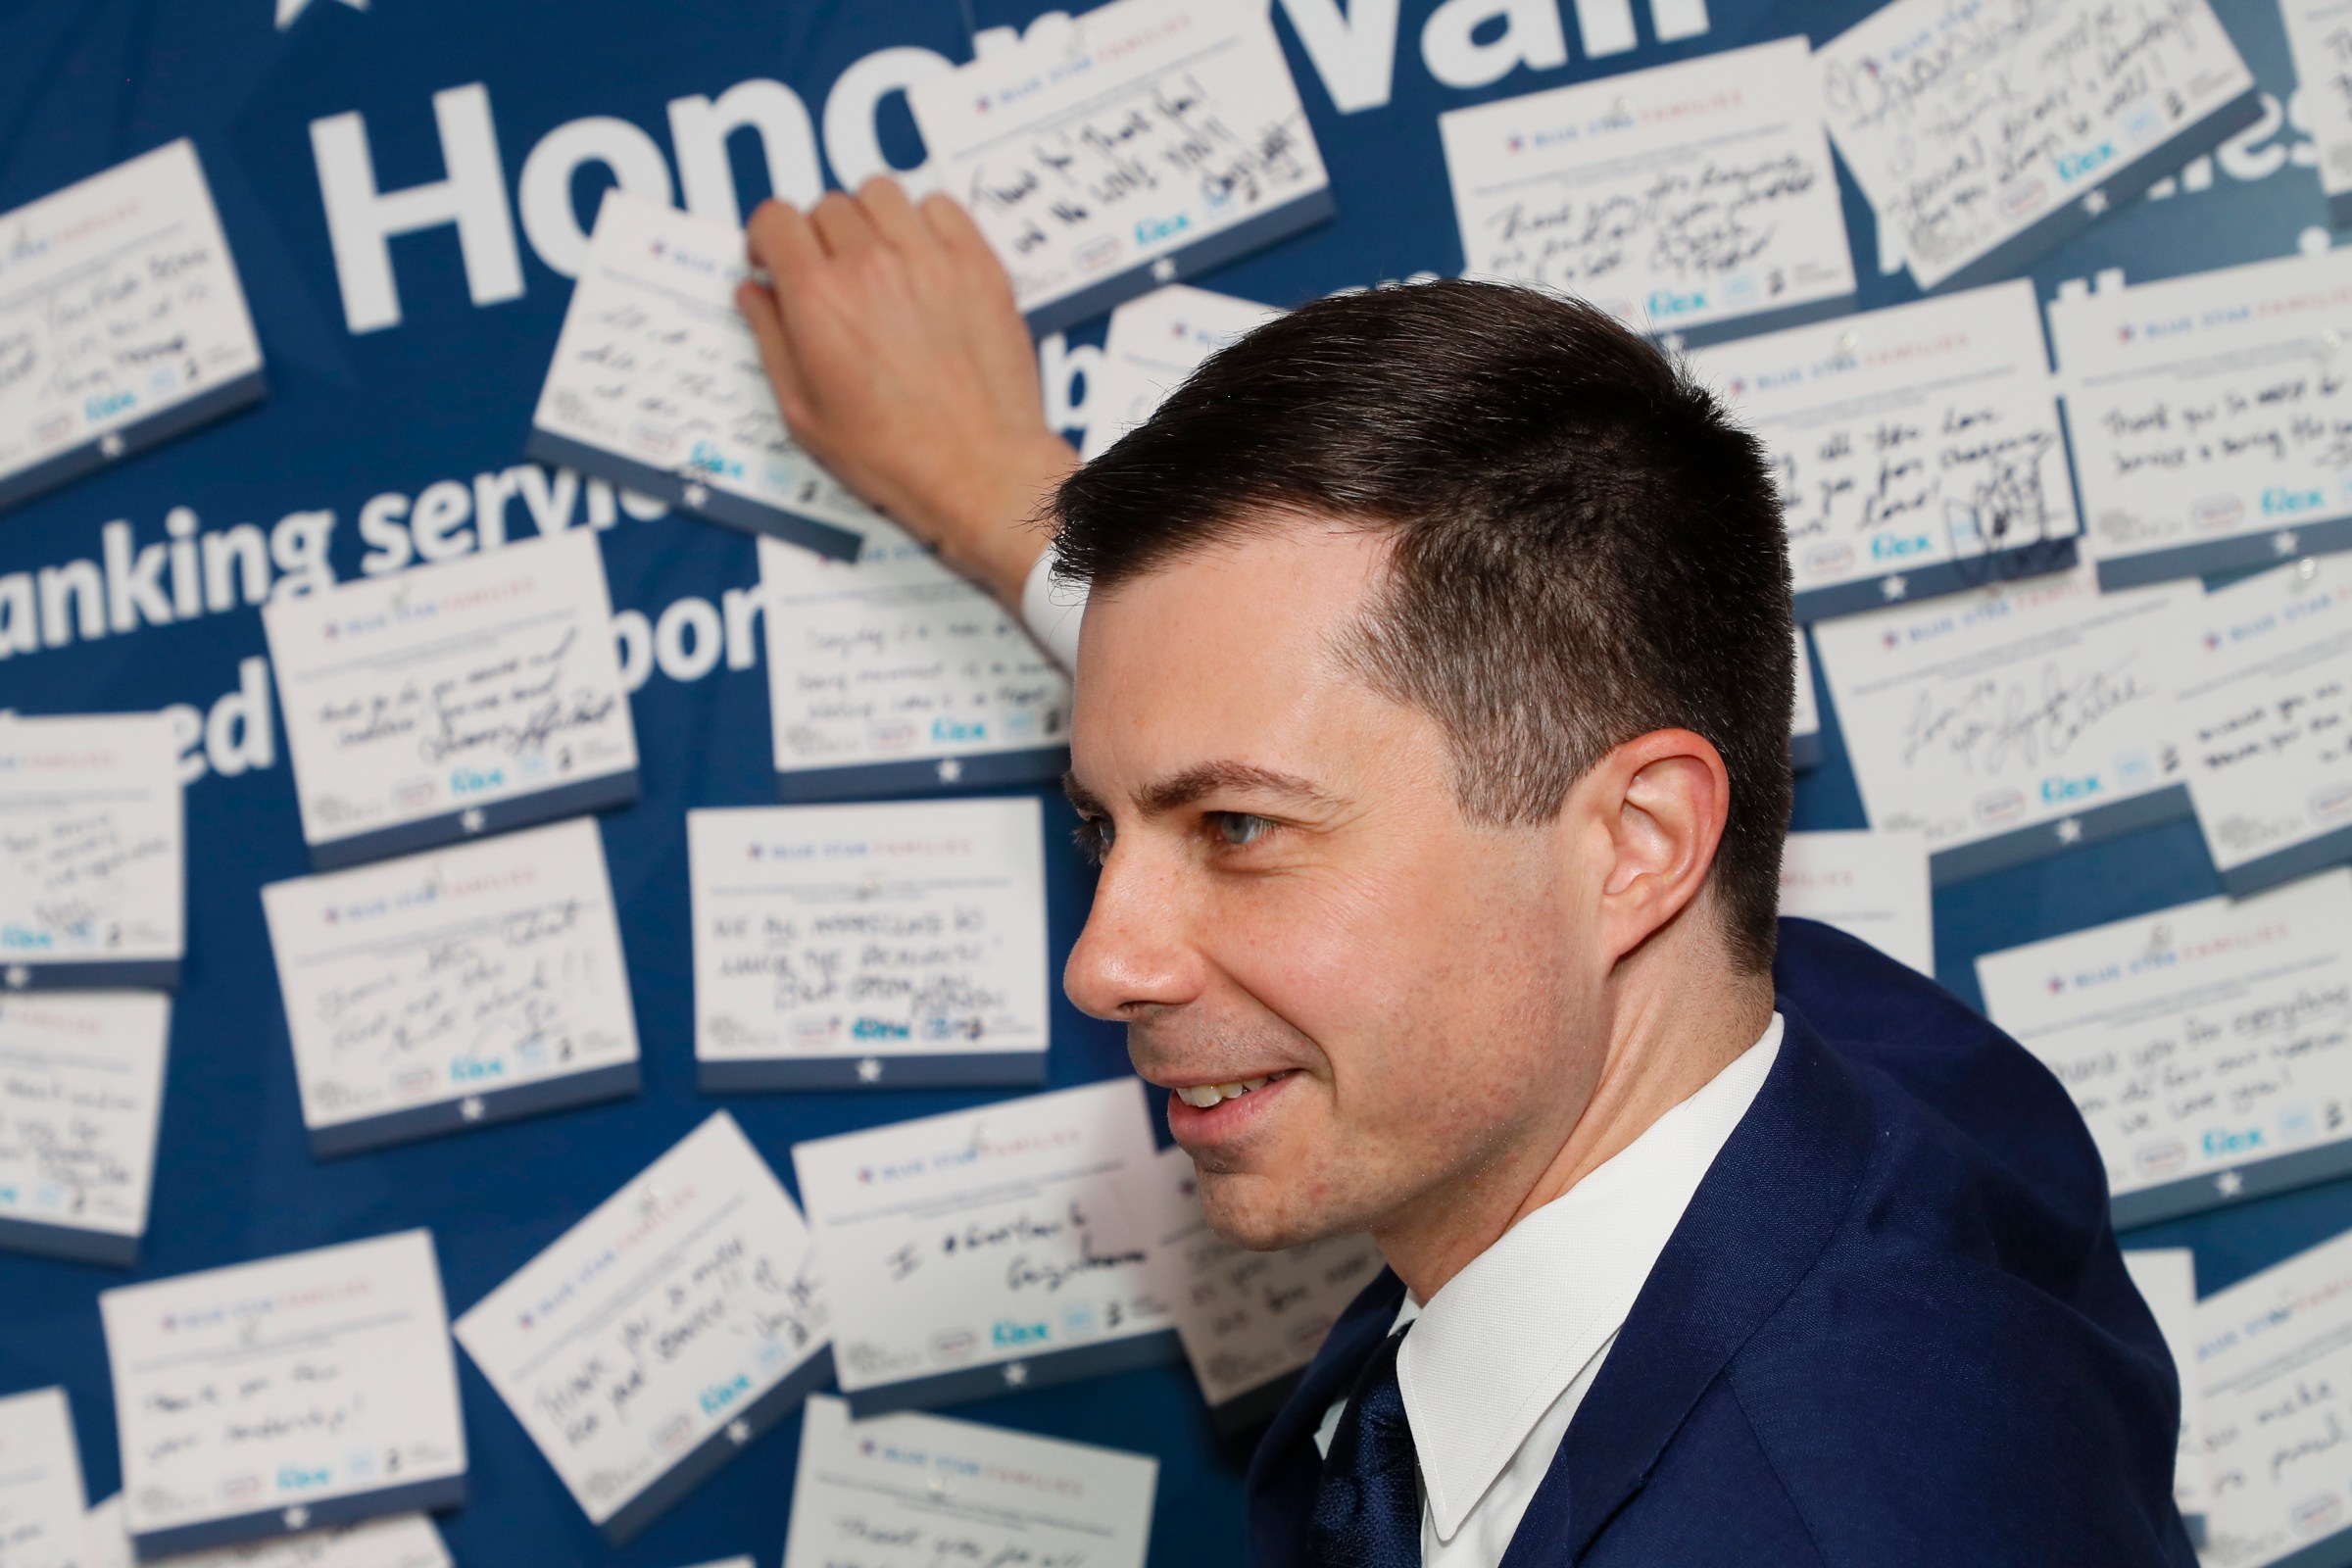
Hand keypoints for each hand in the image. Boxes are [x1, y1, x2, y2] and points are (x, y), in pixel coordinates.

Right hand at [738, 178, 1076, 606]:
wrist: (979, 469)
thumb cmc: (894, 456)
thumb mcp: (804, 413)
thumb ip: (771, 340)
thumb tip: (753, 293)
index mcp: (818, 298)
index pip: (774, 218)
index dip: (766, 236)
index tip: (774, 256)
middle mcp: (870, 265)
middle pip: (825, 206)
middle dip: (816, 236)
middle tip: (828, 275)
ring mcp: (929, 258)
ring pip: (879, 192)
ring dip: (867, 218)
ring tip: (874, 258)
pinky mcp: (977, 263)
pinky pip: (939, 204)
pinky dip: (922, 220)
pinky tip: (920, 256)